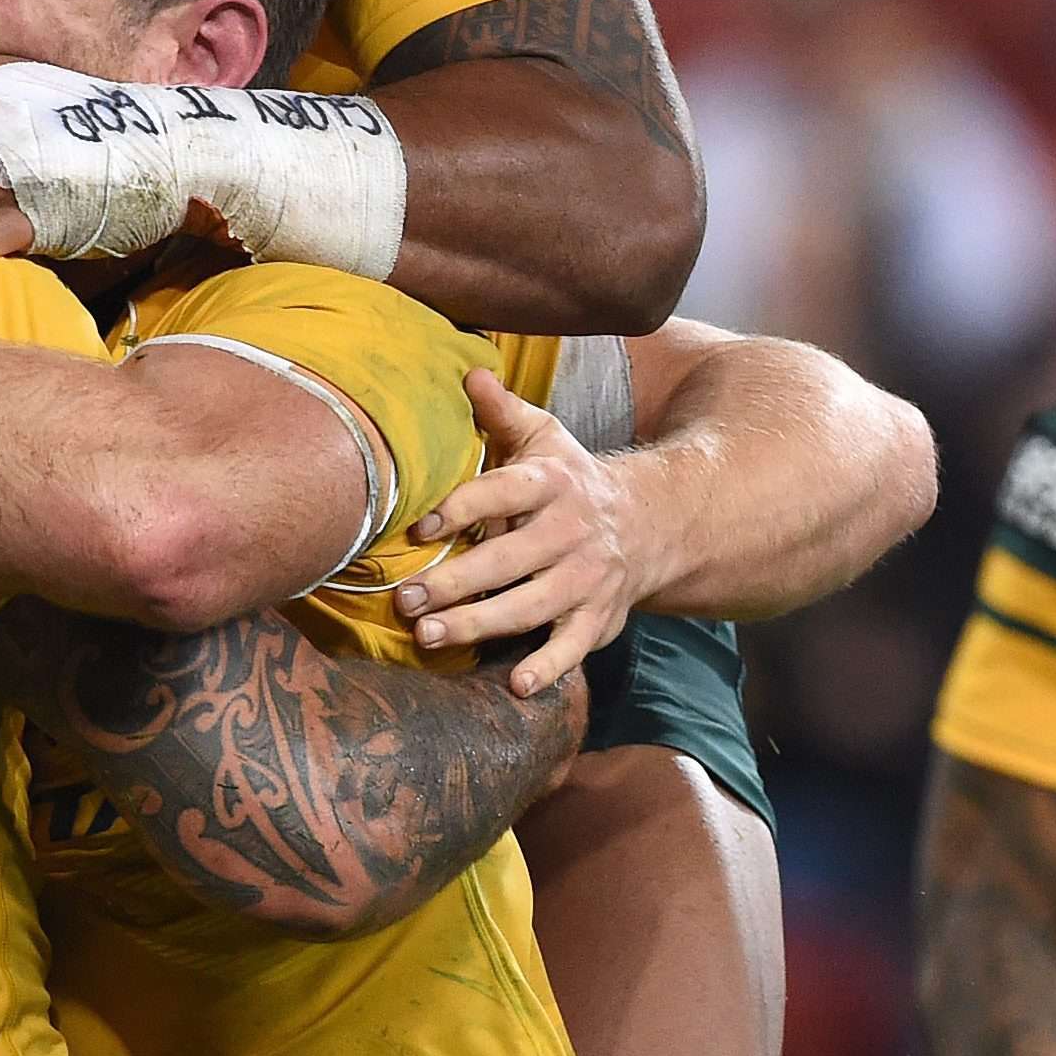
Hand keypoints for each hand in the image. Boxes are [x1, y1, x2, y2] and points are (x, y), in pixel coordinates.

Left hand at [393, 371, 645, 695]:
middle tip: (405, 599)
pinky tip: (516, 685)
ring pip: (530, 607)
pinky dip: (548, 667)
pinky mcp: (597, 619)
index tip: (419, 529)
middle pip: (508, 561)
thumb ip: (503, 412)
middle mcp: (569, 532)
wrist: (650, 524)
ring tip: (428, 637)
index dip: (462, 509)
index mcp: (551, 484)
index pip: (504, 493)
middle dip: (454, 582)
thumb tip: (467, 371)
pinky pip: (572, 647)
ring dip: (479, 624)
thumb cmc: (573, 480)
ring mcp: (585, 579)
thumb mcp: (547, 437)